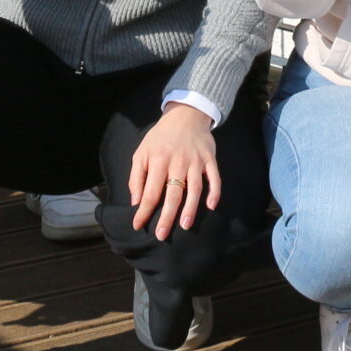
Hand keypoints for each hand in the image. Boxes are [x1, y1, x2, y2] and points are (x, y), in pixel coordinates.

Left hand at [127, 103, 221, 240]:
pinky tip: (211, 205)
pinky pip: (214, 177)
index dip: (144, 211)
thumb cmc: (160, 138)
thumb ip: (136, 176)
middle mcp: (177, 161)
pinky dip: (214, 191)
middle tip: (162, 235)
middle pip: (172, 194)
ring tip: (185, 225)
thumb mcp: (141, 152)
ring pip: (195, 188)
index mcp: (157, 160)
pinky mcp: (210, 159)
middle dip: (167, 216)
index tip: (138, 225)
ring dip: (190, 208)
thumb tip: (135, 201)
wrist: (185, 115)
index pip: (150, 191)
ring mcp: (195, 160)